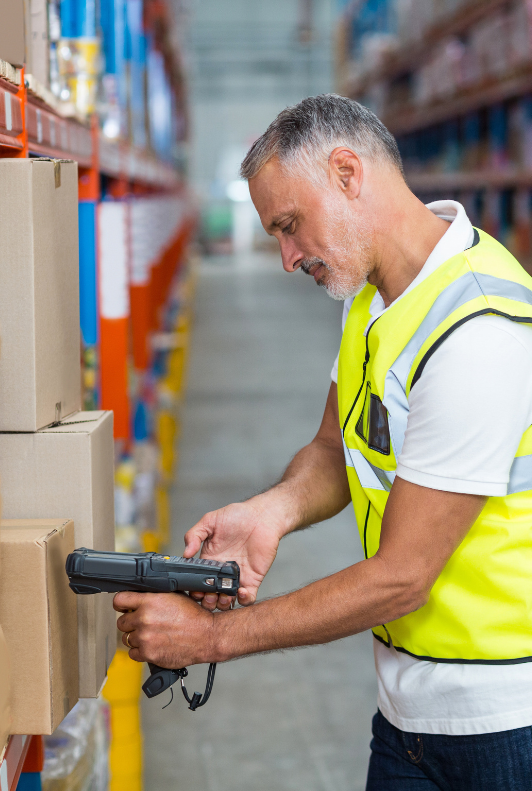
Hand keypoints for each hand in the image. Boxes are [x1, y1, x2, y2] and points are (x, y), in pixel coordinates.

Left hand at [114, 591, 215, 667]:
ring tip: (150, 635)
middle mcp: (144, 619)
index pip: (119, 600)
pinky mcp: (148, 654)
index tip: (124, 607)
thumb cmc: (194, 617)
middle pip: (121, 622)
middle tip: (142, 623)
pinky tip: (151, 645)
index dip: (121, 604)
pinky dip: (140, 651)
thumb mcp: (174, 596)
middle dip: (130, 622)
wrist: (206, 636)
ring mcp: (145, 638)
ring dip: (136, 637)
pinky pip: (133, 654)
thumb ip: (154, 596)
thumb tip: (141, 597)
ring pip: (127, 639)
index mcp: (149, 601)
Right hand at [184, 495, 285, 609]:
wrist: (262, 516)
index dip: (194, 589)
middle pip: (210, 595)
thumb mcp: (210, 521)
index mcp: (209, 560)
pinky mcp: (253, 579)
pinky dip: (244, 600)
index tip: (194, 590)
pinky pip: (248, 598)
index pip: (198, 581)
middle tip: (208, 596)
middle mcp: (222, 572)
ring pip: (227, 600)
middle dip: (207, 601)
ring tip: (222, 596)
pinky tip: (240, 592)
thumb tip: (185, 554)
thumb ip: (194, 535)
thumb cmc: (238, 516)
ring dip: (223, 604)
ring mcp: (237, 577)